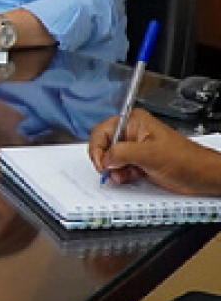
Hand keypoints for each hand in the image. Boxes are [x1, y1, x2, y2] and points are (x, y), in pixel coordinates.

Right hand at [88, 109, 220, 195]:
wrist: (202, 177)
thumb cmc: (186, 160)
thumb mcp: (150, 154)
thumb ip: (122, 153)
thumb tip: (105, 158)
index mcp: (134, 122)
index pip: (102, 131)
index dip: (97, 147)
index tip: (100, 162)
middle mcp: (132, 133)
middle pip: (104, 145)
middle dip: (105, 160)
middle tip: (108, 170)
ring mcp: (135, 149)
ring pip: (111, 159)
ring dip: (113, 169)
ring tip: (121, 175)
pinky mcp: (139, 163)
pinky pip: (120, 168)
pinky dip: (120, 175)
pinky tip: (128, 177)